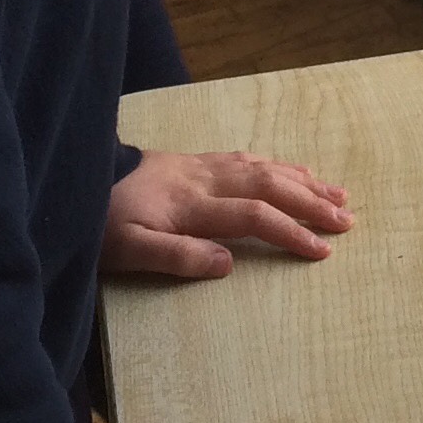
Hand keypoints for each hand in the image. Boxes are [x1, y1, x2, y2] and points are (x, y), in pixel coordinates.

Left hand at [102, 148, 353, 278]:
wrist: (75, 179)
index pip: (254, 216)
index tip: (322, 251)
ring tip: (336, 193)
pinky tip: (291, 171)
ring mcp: (202, 166)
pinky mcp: (194, 161)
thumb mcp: (127, 251)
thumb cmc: (100, 223)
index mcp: (192, 205)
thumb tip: (228, 264)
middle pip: (270, 186)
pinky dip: (277, 165)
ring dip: (303, 181)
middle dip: (312, 203)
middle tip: (347, 220)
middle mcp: (206, 180)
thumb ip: (177, 256)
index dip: (291, 232)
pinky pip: (248, 158)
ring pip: (264, 167)